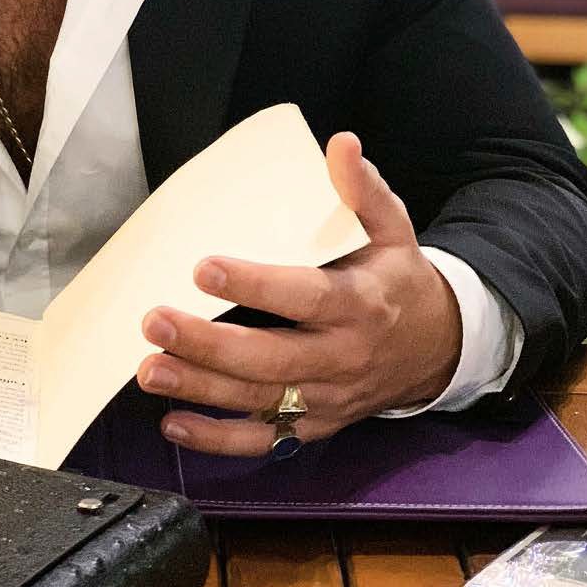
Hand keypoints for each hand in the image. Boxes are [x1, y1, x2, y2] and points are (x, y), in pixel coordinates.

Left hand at [136, 133, 461, 456]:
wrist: (436, 347)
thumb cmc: (398, 279)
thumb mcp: (392, 228)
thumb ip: (363, 189)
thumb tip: (340, 144)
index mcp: (359, 303)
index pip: (304, 297)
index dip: (255, 285)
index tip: (204, 269)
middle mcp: (341, 356)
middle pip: (269, 358)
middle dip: (207, 344)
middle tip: (155, 322)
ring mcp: (327, 397)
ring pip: (258, 400)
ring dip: (200, 389)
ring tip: (150, 370)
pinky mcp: (315, 425)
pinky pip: (263, 442)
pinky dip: (217, 439)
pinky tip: (174, 424)